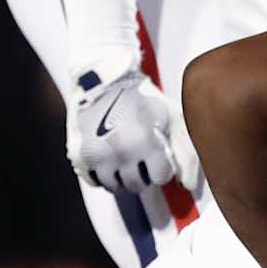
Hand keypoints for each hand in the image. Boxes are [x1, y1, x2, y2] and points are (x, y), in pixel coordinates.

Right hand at [67, 63, 198, 194]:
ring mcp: (98, 155)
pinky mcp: (79, 154)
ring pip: (115, 187)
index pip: (160, 177)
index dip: (162, 168)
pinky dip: (102, 176)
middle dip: (143, 175)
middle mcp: (121, 152)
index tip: (158, 157)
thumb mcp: (172, 117)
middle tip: (141, 160)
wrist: (104, 80)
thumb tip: (187, 185)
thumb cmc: (143, 98)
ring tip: (126, 161)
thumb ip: (185, 151)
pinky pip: (94, 182)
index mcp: (146, 143)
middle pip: (138, 185)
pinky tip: (108, 161)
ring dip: (123, 178)